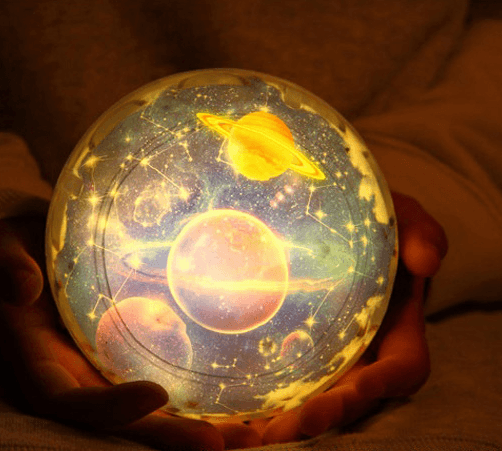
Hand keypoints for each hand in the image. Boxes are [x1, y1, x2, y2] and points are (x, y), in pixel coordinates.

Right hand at [0, 217, 248, 450]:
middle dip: (164, 436)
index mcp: (40, 357)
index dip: (108, 407)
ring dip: (191, 424)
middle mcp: (75, 373)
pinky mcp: (126, 350)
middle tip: (217, 442)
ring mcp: (103, 365)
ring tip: (245, 433)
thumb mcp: (4, 244)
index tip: (155, 395)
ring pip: (146, 409)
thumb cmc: (20, 244)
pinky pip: (162, 375)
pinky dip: (197, 393)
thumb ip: (7, 264)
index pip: (67, 399)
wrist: (40, 246)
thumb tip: (22, 288)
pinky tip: (238, 396)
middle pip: (118, 420)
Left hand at [245, 192, 447, 443]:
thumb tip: (425, 259)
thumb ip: (419, 233)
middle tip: (274, 432)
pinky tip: (221, 407)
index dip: (376, 388)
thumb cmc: (375, 225)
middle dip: (316, 418)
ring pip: (307, 398)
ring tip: (239, 433)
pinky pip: (278, 378)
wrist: (336, 221)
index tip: (346, 396)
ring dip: (277, 420)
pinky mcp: (294, 346)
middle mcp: (361, 352)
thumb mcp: (401, 218)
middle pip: (346, 399)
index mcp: (396, 330)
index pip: (398, 371)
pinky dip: (255, 397)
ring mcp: (327, 354)